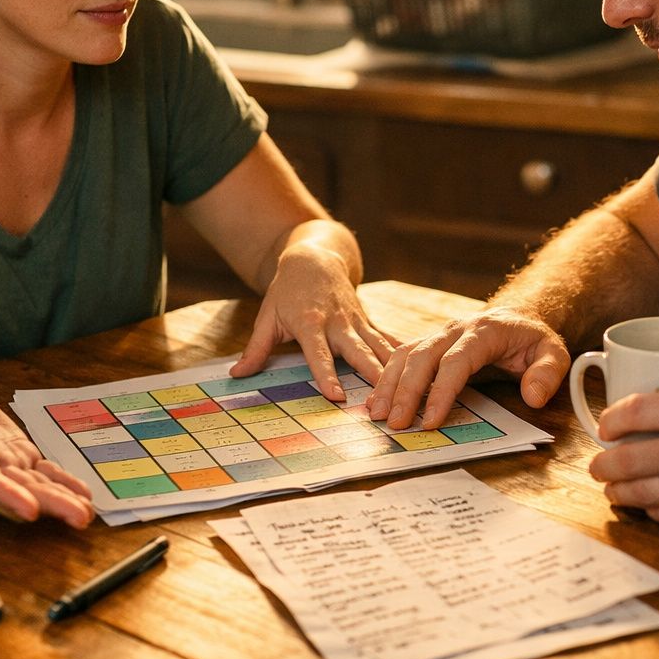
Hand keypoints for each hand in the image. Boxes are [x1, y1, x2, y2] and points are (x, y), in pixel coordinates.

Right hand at [0, 364, 94, 527]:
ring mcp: (5, 462)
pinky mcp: (20, 456)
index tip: (31, 510)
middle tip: (80, 517)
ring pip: (35, 486)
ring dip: (62, 500)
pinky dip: (64, 483)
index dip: (7, 495)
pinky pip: (43, 473)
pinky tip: (83, 494)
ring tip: (87, 512)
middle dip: (50, 505)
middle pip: (19, 490)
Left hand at [229, 243, 395, 400]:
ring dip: (393, 369)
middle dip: (372, 375)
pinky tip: (421, 367)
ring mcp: (356, 321)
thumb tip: (236, 375)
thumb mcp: (267, 316)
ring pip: (379, 346)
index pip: (319, 355)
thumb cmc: (287, 291)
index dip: (327, 376)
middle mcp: (338, 322)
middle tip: (384, 401)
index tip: (337, 397)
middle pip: (358, 351)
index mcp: (310, 323)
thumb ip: (255, 348)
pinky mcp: (367, 321)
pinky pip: (387, 338)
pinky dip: (402, 352)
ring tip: (408, 391)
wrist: (314, 258)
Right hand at [367, 307, 569, 429]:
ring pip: (406, 353)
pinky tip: (378, 398)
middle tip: (396, 423)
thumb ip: (547, 374)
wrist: (519, 316)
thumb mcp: (555, 353)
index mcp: (483, 331)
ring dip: (388, 383)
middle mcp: (455, 329)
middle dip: (406, 390)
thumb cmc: (533, 339)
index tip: (431, 420)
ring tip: (377, 414)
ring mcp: (439, 334)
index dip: (441, 390)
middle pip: (423, 355)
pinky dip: (386, 376)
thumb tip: (533, 397)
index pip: (456, 360)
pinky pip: (402, 355)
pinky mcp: (430, 343)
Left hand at [589, 365, 658, 530]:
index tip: (605, 422)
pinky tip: (648, 507)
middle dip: (605, 463)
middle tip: (597, 463)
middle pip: (631, 458)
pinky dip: (655, 512)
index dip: (612, 417)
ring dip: (621, 493)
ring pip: (646, 493)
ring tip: (612, 489)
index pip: (640, 411)